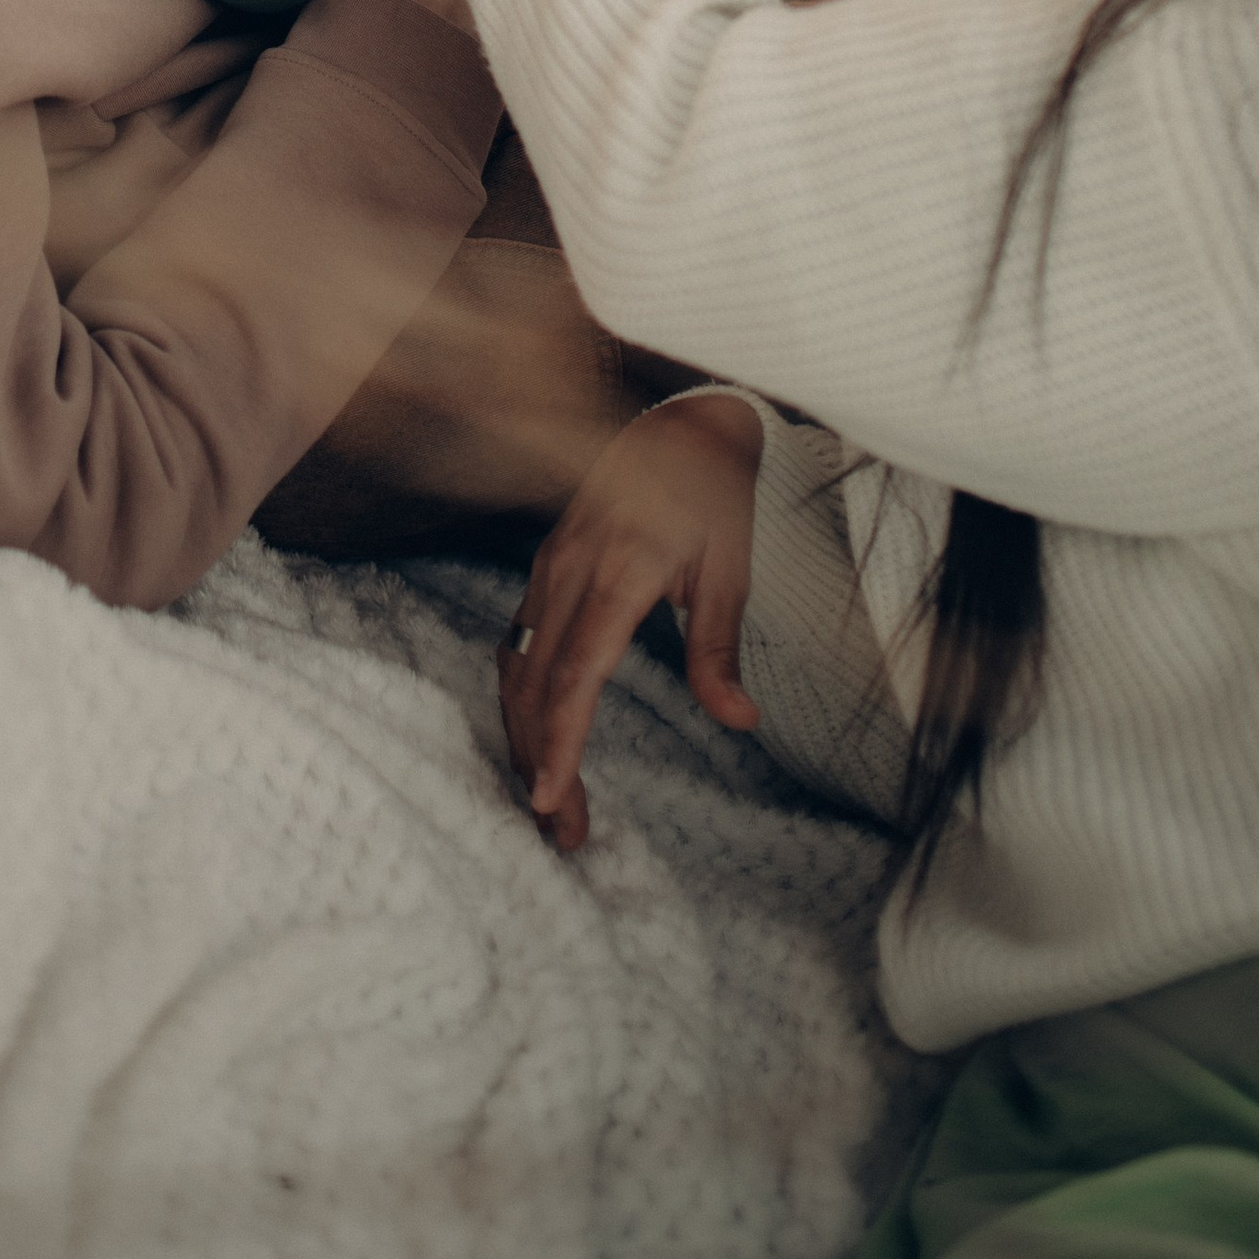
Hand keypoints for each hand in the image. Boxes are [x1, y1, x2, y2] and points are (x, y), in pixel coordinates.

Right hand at [498, 396, 762, 853]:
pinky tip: (536, 737)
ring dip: (527, 738)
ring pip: (519, 669)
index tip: (553, 800)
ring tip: (552, 800)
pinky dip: (523, 699)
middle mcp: (570, 573)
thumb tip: (739, 720)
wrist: (679, 423)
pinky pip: (520, 644)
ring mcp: (549, 569)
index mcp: (619, 573)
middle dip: (542, 764)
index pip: (577, 676)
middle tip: (564, 835)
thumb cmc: (711, 496)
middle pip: (537, 687)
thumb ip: (720, 648)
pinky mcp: (545, 569)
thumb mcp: (729, 568)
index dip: (560, 743)